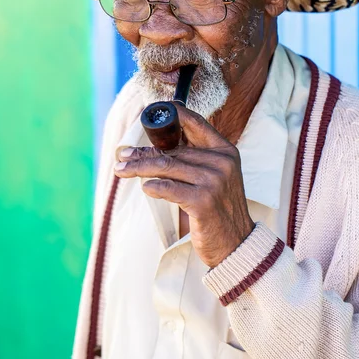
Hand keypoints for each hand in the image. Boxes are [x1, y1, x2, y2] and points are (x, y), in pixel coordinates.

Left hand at [114, 104, 253, 267]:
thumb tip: (154, 145)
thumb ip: (194, 159)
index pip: (196, 123)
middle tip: (123, 155)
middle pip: (173, 149)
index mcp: (225, 151)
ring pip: (166, 166)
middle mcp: (221, 162)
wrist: (237, 243)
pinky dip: (153, 186)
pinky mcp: (203, 202)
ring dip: (139, 167)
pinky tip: (145, 187)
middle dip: (143, 152)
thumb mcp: (215, 177)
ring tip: (121, 170)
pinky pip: (169, 188)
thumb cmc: (219, 209)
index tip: (149, 116)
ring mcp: (213, 181)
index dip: (171, 115)